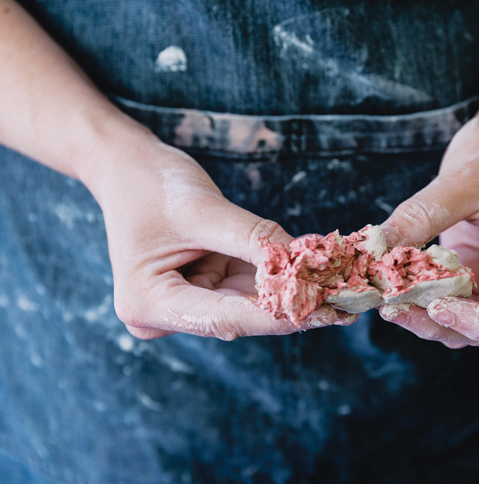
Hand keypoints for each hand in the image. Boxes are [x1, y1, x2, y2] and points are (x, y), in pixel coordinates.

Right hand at [86, 127, 351, 340]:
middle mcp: (163, 314)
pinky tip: (319, 275)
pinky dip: (279, 279)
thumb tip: (307, 263)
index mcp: (149, 303)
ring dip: (293, 295)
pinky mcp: (201, 290)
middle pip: (240, 317)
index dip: (279, 316)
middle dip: (293, 306)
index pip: (226, 318)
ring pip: (249, 305)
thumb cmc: (151, 183)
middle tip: (348, 302)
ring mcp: (183, 304)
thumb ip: (253, 239)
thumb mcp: (203, 210)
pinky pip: (246, 288)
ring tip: (342, 288)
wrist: (125, 165)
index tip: (326, 310)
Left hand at [379, 112, 478, 346]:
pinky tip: (395, 288)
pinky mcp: (470, 274)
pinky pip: (447, 301)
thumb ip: (424, 213)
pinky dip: (420, 301)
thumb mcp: (464, 178)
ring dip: (427, 320)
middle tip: (397, 309)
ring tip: (390, 303)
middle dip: (443, 325)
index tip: (440, 309)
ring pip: (464, 322)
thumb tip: (382, 244)